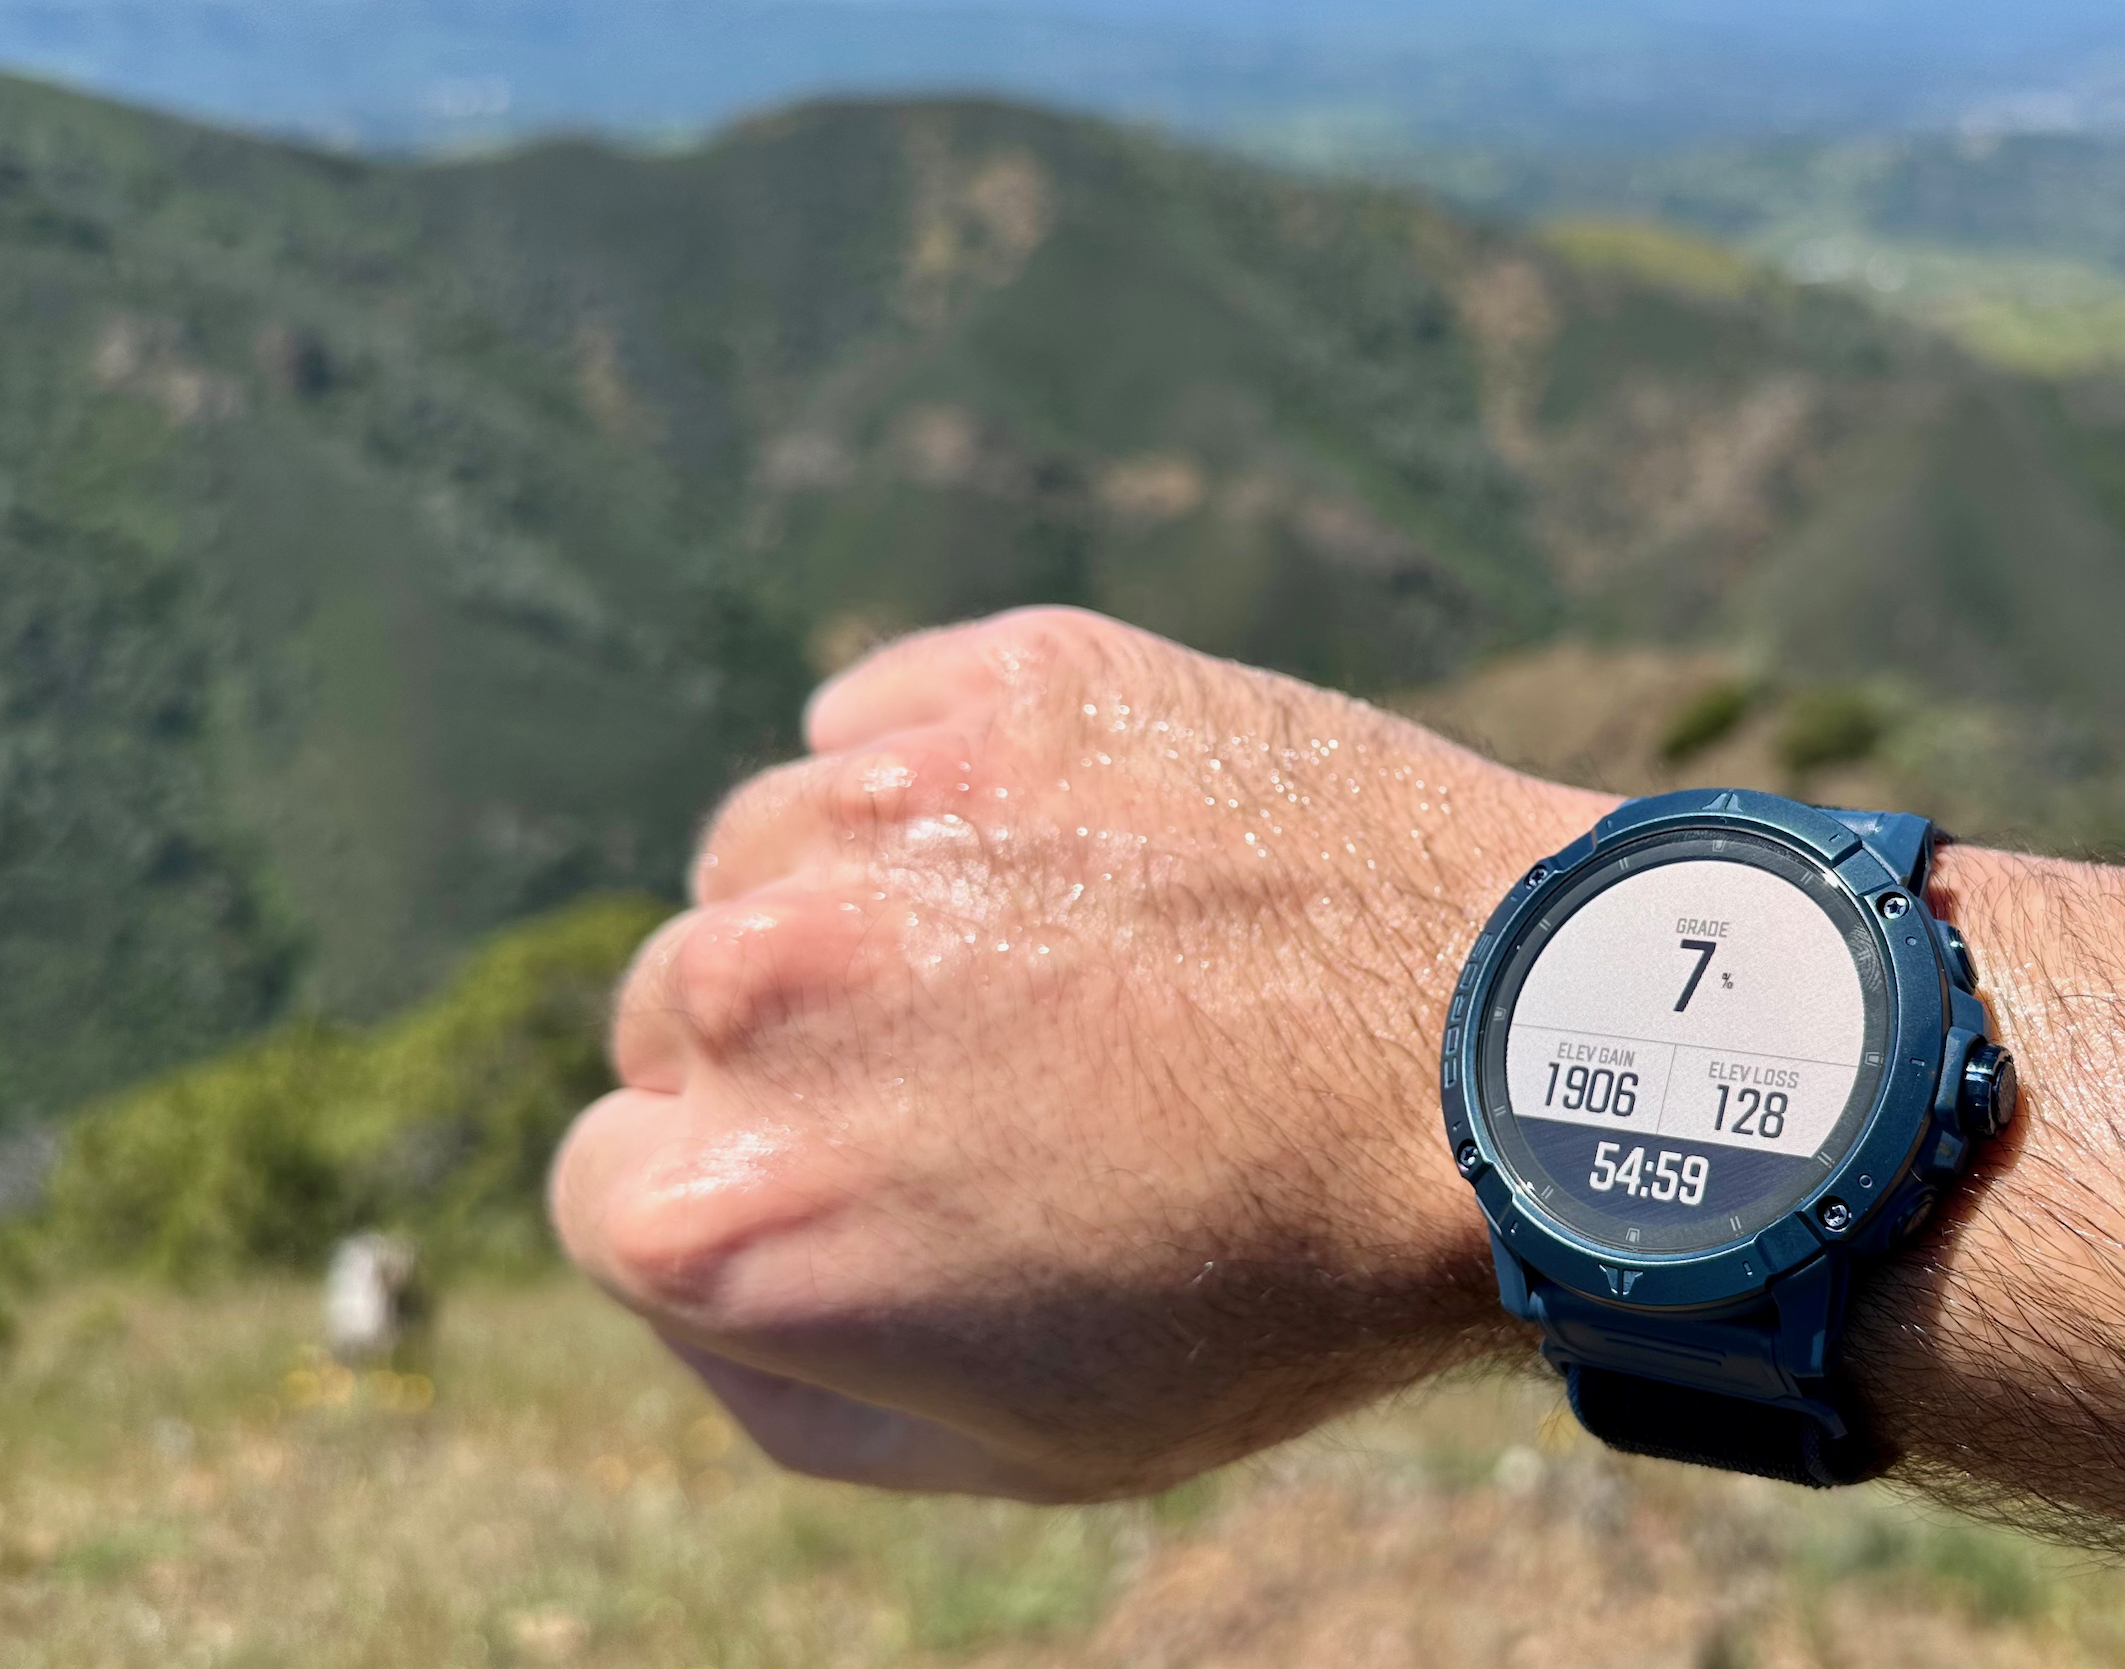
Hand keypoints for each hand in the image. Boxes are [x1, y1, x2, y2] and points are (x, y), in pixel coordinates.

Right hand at [550, 609, 1605, 1499]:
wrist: (1513, 1074)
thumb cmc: (1281, 1286)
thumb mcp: (1021, 1444)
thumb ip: (785, 1374)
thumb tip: (698, 1272)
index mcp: (728, 1205)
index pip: (611, 1186)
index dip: (754, 1205)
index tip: (890, 1198)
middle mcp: (753, 985)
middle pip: (681, 1011)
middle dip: (808, 1057)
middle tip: (1009, 1088)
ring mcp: (876, 810)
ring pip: (775, 853)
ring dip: (871, 909)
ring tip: (1071, 970)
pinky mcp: (1001, 679)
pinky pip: (887, 725)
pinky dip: (954, 785)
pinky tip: (1097, 859)